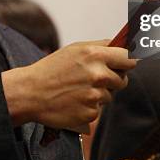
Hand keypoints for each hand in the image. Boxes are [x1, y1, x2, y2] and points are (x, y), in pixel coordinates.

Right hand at [2, 40, 135, 128]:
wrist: (31, 93)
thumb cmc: (52, 69)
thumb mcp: (75, 49)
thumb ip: (100, 47)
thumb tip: (125, 46)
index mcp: (95, 55)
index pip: (129, 58)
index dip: (128, 62)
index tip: (126, 64)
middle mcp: (98, 75)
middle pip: (123, 79)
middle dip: (113, 80)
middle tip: (94, 78)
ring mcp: (95, 95)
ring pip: (110, 95)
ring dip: (99, 93)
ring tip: (78, 89)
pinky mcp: (90, 113)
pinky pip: (99, 109)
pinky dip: (89, 106)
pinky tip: (74, 101)